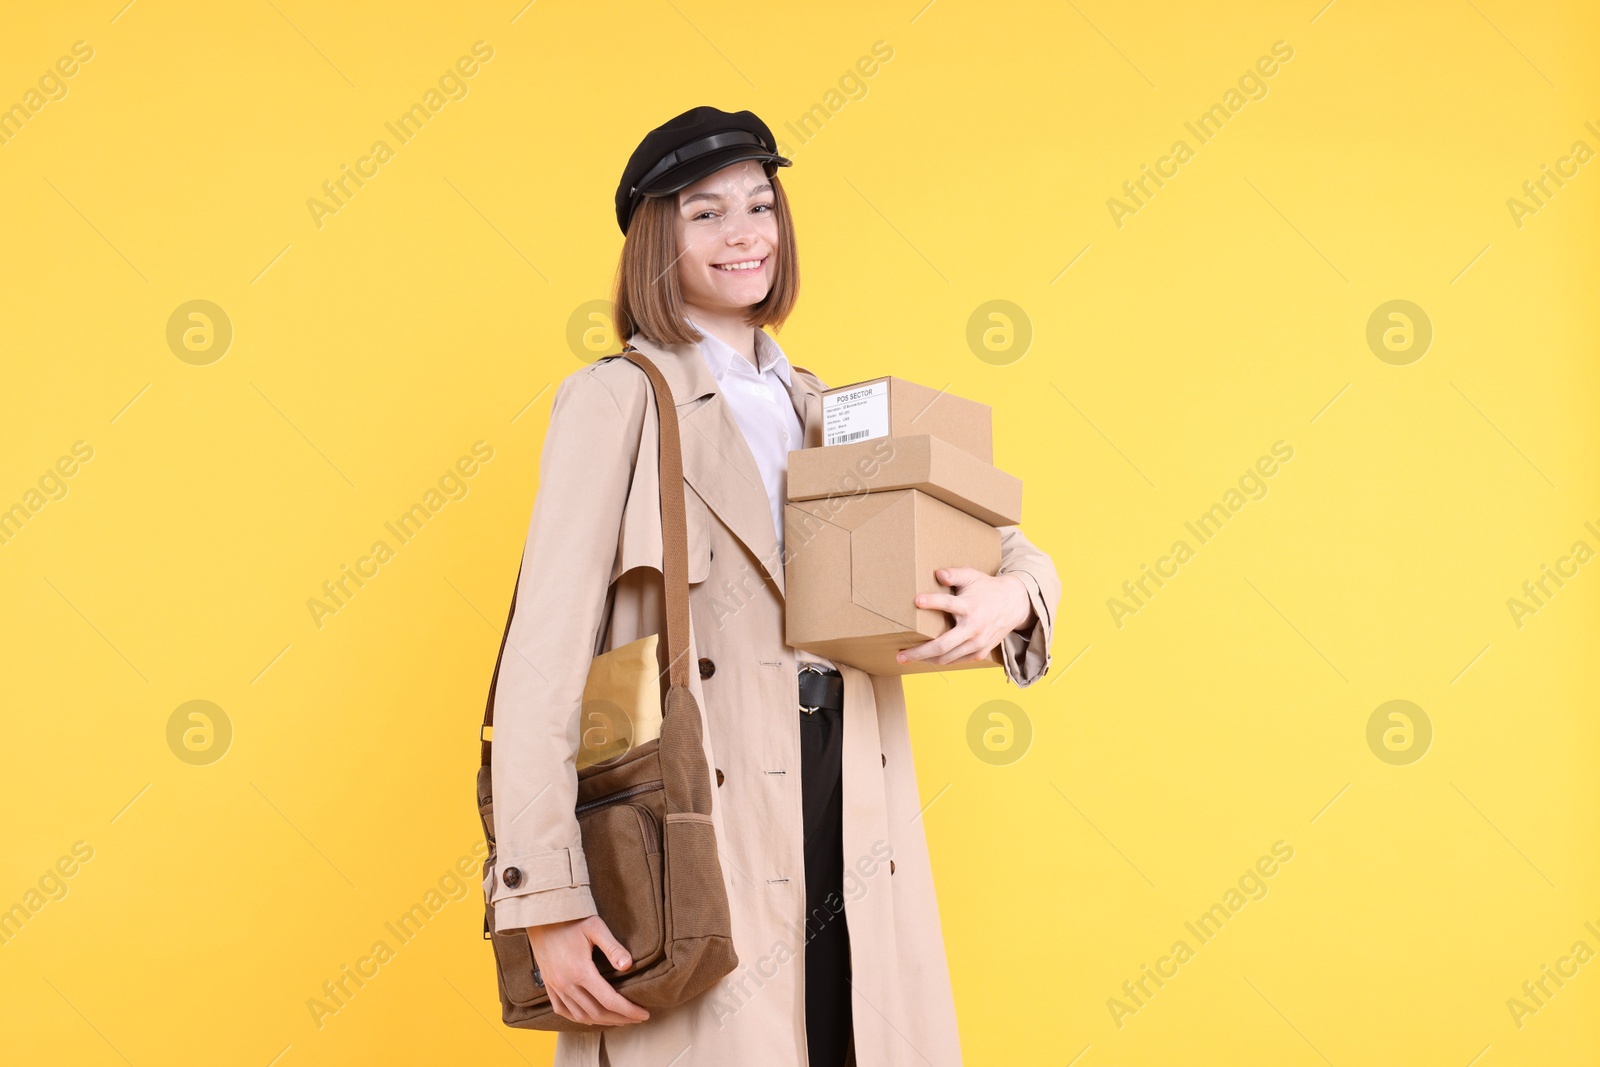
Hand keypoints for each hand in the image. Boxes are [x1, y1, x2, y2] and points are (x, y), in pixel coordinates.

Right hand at [526, 915, 649, 1025]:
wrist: (542, 917)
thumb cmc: (571, 920)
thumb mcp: (595, 927)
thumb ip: (613, 947)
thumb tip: (628, 966)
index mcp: (580, 971)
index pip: (609, 1000)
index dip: (629, 1010)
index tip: (644, 1014)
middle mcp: (566, 984)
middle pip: (597, 1013)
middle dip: (620, 1018)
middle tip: (636, 1018)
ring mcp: (556, 987)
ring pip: (580, 1016)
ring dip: (602, 1021)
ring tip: (619, 1019)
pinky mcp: (549, 986)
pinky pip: (563, 1011)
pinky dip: (579, 1018)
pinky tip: (591, 1018)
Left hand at [898, 568, 1032, 666]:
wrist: (1014, 605)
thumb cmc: (987, 588)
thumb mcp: (972, 576)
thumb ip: (954, 574)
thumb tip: (937, 574)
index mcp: (970, 607)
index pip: (948, 604)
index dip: (932, 602)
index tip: (917, 600)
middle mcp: (973, 628)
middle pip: (942, 645)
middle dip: (919, 651)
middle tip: (900, 655)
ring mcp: (977, 643)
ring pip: (947, 658)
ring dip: (925, 659)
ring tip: (907, 658)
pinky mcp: (979, 652)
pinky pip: (956, 660)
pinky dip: (941, 660)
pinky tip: (926, 659)